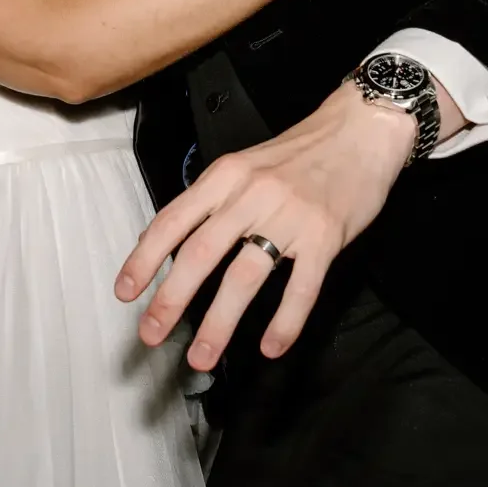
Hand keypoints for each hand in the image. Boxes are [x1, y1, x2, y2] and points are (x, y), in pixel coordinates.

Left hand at [115, 80, 412, 369]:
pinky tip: (271, 348)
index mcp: (226, 176)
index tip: (125, 293)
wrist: (362, 130)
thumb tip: (161, 237)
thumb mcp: (244, 164)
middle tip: (151, 334)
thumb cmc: (301, 152)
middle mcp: (252, 195)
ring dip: (219, 323)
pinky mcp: (326, 237)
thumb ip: (207, 200)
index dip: (144, 259)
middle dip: (171, 299)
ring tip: (202, 356)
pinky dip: (285, 322)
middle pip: (201, 253)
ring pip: (244, 277)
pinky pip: (301, 288)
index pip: (174, 221)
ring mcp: (290, 217)